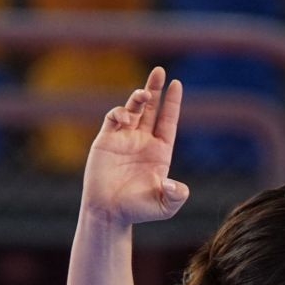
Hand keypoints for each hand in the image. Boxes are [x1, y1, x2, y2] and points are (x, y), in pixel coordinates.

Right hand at [80, 66, 190, 226]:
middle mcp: (142, 142)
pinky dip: (120, 113)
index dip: (172, 103)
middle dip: (155, 90)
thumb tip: (178, 186)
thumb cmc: (138, 210)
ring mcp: (124, 139)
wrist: (110, 213)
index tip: (177, 84)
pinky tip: (126, 118)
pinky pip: (113, 119)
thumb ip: (177, 195)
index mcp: (159, 152)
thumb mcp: (165, 206)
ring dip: (137, 98)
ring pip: (132, 110)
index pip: (168, 121)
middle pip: (150, 109)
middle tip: (160, 71)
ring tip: (144, 94)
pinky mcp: (106, 140)